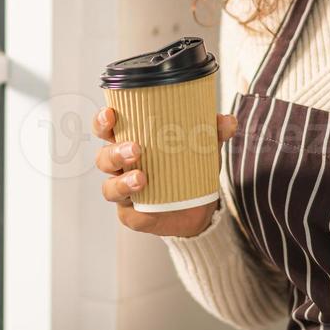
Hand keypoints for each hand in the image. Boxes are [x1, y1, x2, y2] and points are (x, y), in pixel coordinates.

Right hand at [93, 105, 237, 237]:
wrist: (198, 207)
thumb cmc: (189, 167)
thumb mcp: (202, 148)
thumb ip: (212, 133)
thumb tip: (227, 121)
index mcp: (129, 142)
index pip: (106, 129)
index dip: (102, 122)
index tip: (111, 114)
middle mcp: (120, 167)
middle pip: (104, 158)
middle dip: (114, 152)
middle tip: (135, 149)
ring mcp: (124, 193)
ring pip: (110, 187)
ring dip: (122, 182)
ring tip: (142, 178)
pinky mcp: (132, 216)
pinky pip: (128, 214)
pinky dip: (136, 209)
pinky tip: (145, 204)